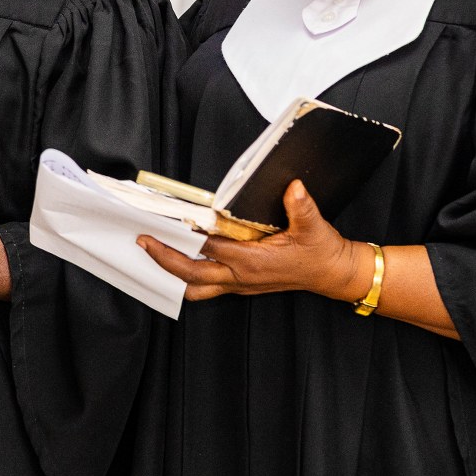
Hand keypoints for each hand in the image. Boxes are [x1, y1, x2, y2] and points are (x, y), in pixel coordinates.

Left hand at [138, 180, 368, 301]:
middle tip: (143, 240)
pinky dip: (187, 278)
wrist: (333, 274)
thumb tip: (292, 187)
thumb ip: (300, 206)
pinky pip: (206, 288)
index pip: (210, 247)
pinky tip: (176, 265)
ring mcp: (239, 284)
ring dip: (172, 274)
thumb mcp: (314, 226)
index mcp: (253, 261)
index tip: (168, 222)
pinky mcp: (241, 285)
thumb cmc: (321, 251)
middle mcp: (241, 277)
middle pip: (191, 273)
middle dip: (164, 258)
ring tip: (152, 256)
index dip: (187, 235)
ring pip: (195, 287)